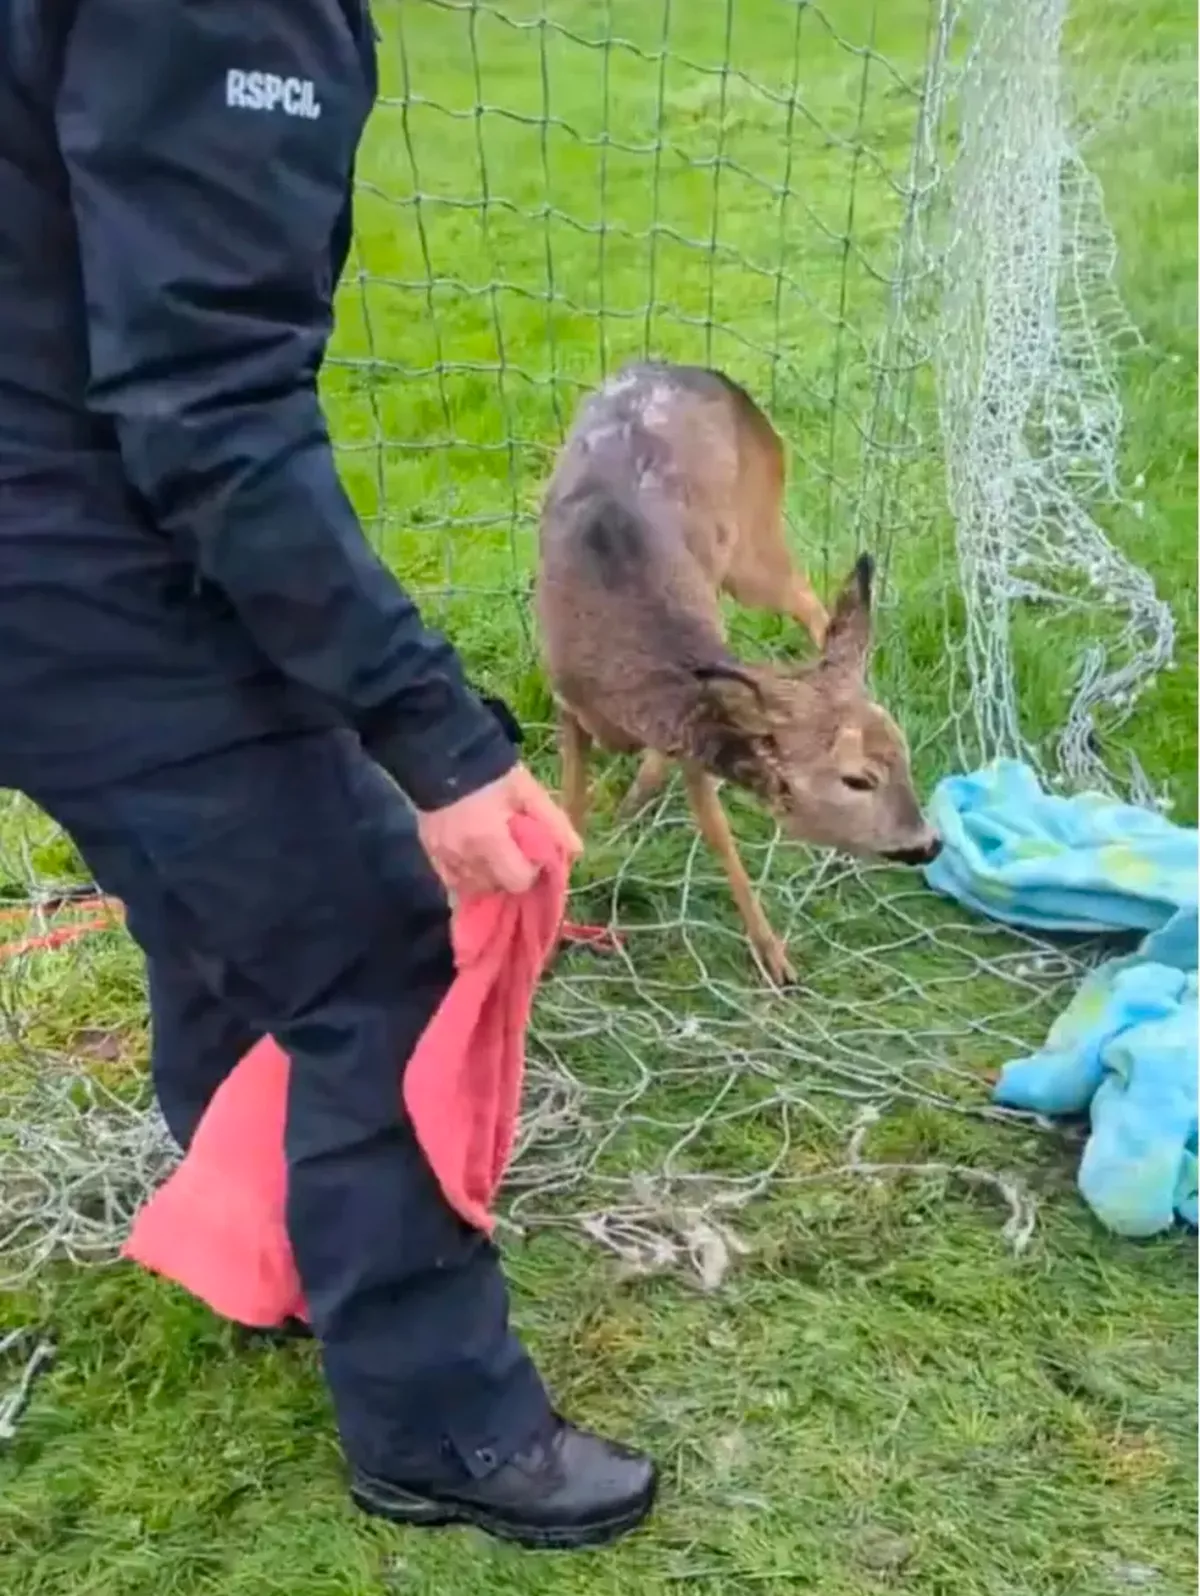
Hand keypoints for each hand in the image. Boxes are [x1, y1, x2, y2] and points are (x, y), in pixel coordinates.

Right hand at [416, 764, 581, 897]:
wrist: (444, 753)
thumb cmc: (492, 773)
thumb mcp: (528, 791)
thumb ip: (553, 822)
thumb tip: (577, 851)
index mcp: (489, 840)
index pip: (517, 881)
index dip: (530, 871)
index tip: (532, 852)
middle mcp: (463, 855)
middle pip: (495, 887)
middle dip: (508, 875)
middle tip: (513, 851)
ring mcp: (442, 856)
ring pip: (472, 888)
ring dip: (487, 877)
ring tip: (492, 853)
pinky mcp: (429, 852)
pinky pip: (451, 881)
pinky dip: (465, 876)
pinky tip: (474, 858)